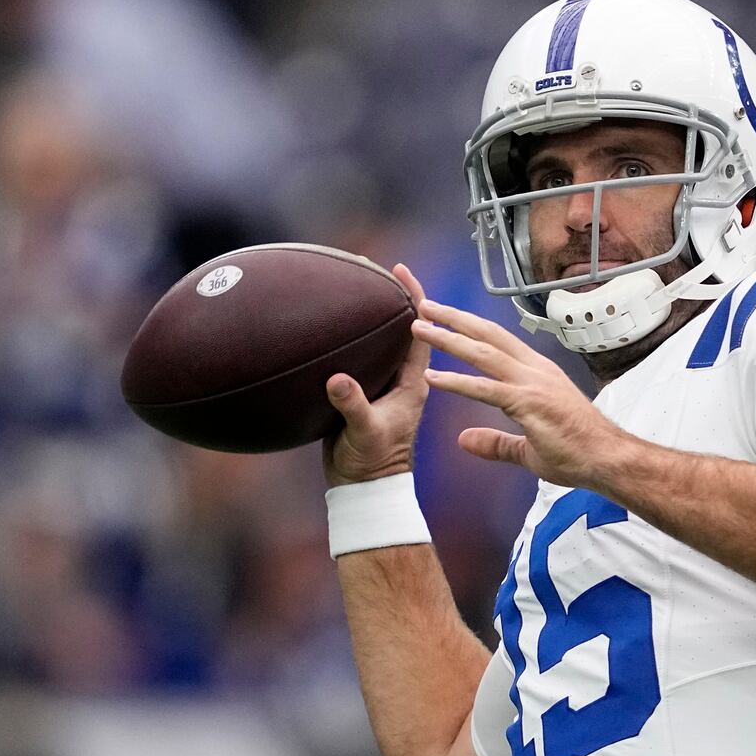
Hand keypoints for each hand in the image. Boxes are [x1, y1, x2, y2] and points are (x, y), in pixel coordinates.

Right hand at [324, 264, 431, 486]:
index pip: (422, 331)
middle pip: (404, 328)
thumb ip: (353, 405)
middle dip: (391, 296)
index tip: (401, 270)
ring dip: (372, 313)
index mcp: (413, 382)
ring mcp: (383, 385)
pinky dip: (352, 336)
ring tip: (352, 284)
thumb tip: (338, 379)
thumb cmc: (372, 464)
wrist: (364, 488)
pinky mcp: (365, 393)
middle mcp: (402, 378)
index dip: (414, 298)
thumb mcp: (363, 432)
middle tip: (371, 267)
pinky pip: (362, 355)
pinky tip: (334, 324)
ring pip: (382, 340)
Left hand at [412, 297, 633, 488]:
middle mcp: (535, 371)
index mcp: (537, 373)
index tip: (444, 316)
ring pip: (484, 354)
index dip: (470, 326)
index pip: (498, 341)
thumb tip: (464, 439)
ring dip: (449, 338)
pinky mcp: (530, 404)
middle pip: (488, 335)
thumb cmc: (579, 452)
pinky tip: (433, 378)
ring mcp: (533, 385)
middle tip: (423, 305)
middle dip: (454, 318)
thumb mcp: (529, 448)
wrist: (609, 460)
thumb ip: (496, 443)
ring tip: (419, 327)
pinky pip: (487, 390)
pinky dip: (458, 381)